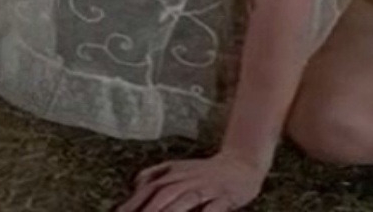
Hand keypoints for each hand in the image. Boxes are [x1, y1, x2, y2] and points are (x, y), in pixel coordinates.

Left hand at [115, 150, 265, 211]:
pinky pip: (212, 210)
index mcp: (173, 173)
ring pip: (184, 201)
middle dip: (147, 211)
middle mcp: (186, 179)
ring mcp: (205, 188)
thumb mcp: (176, 168)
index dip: (132, 203)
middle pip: (162, 195)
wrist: (240, 164)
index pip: (148, 188)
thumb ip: (154, 175)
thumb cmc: (204, 172)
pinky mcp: (223, 197)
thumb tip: (134, 185)